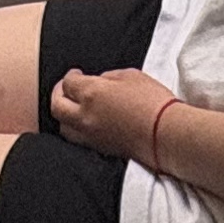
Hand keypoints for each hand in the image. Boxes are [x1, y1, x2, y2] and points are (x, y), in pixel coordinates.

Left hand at [47, 64, 175, 161]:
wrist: (166, 134)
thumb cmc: (153, 102)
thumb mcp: (131, 76)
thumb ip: (108, 77)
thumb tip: (99, 82)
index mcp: (91, 93)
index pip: (68, 84)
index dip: (70, 76)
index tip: (76, 74)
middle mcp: (85, 116)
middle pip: (57, 106)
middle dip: (58, 94)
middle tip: (66, 88)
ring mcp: (90, 136)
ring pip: (63, 127)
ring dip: (64, 114)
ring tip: (72, 107)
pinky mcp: (100, 149)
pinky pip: (77, 139)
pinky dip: (75, 129)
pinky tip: (85, 122)